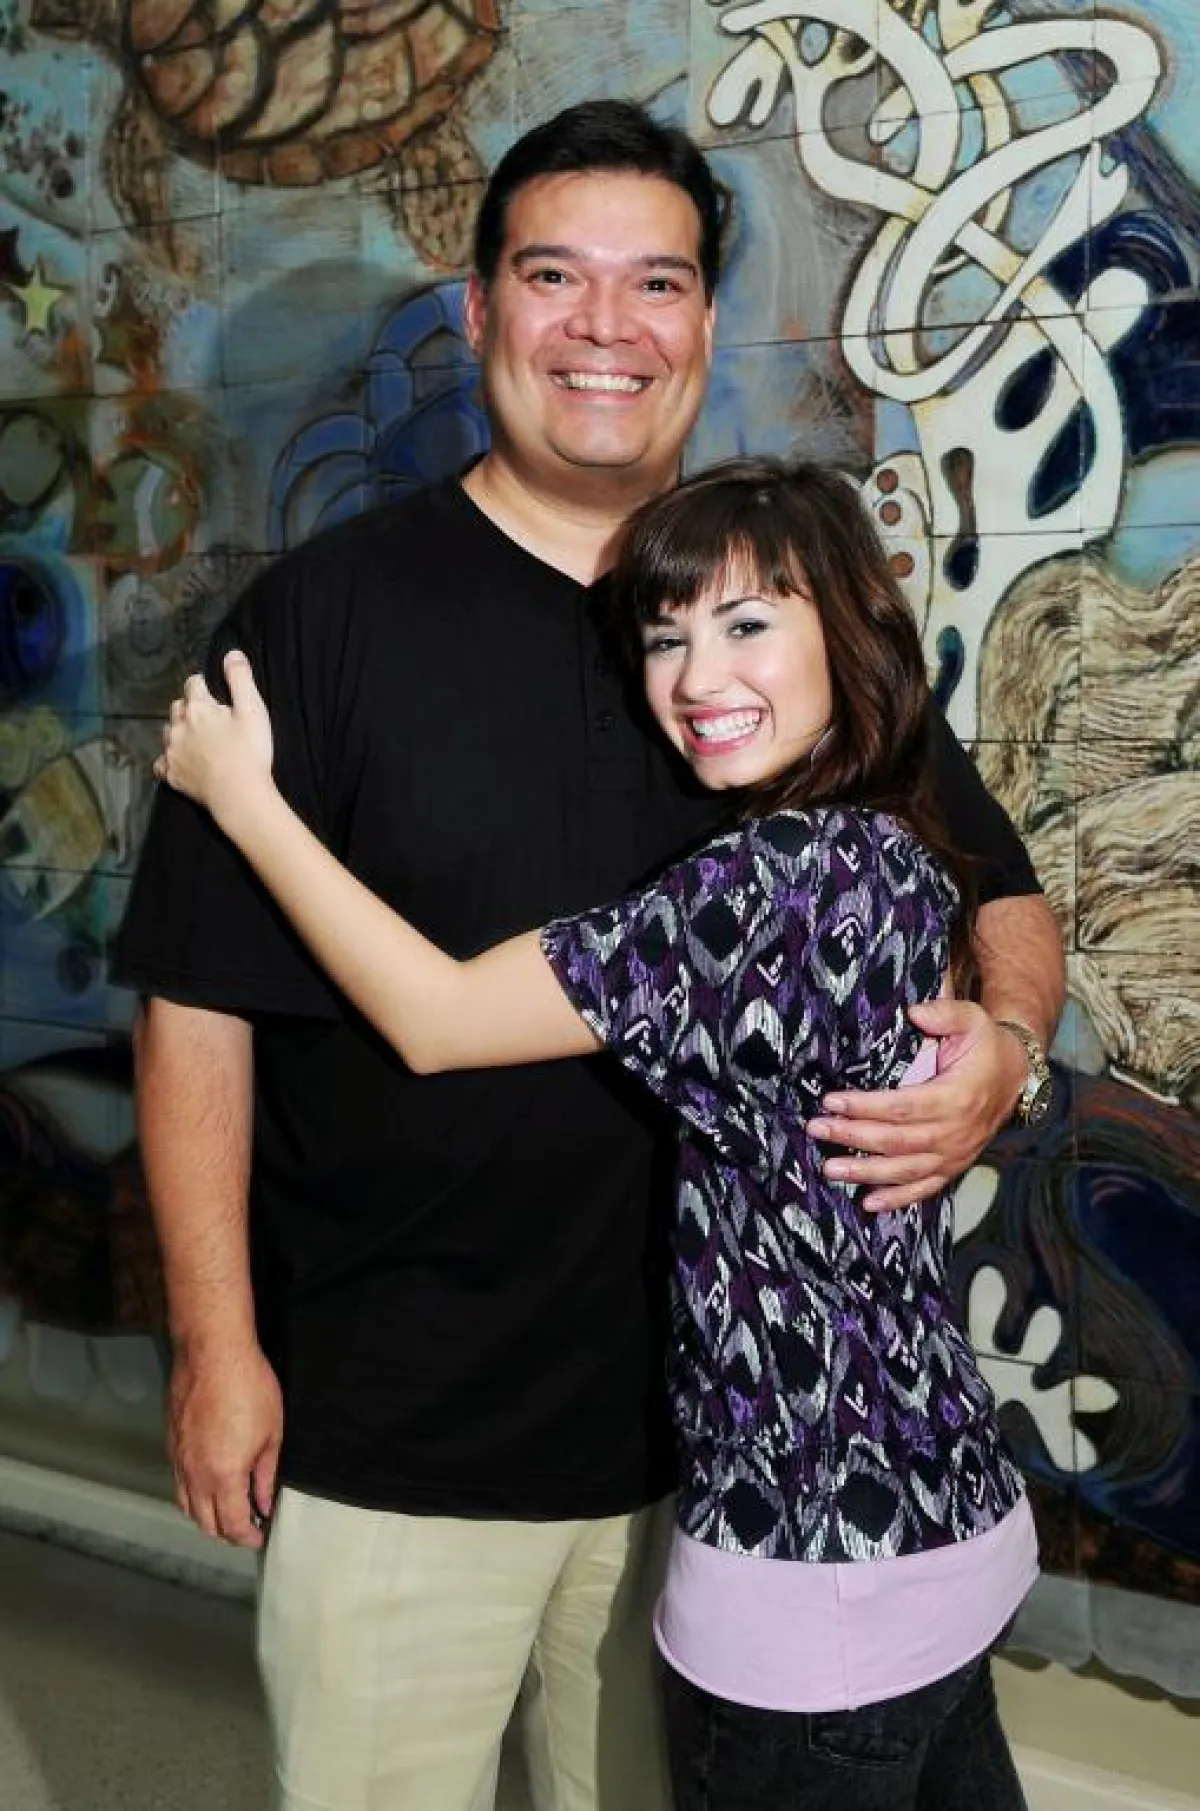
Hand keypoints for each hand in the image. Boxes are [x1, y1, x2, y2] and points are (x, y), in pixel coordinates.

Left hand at [155, 651, 272, 824]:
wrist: (239, 795)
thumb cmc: (250, 751)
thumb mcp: (253, 710)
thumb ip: (240, 679)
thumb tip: (231, 653)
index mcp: (198, 708)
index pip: (193, 684)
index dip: (205, 686)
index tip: (217, 695)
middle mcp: (178, 726)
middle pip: (178, 707)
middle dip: (190, 708)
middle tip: (211, 719)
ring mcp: (171, 752)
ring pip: (168, 733)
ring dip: (179, 732)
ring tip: (197, 741)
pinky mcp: (171, 775)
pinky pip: (162, 763)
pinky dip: (169, 760)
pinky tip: (181, 762)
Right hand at [167, 1341, 282, 1548]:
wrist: (212, 1352)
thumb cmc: (249, 1387)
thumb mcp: (272, 1432)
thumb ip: (266, 1475)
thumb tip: (263, 1504)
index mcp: (224, 1476)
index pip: (231, 1524)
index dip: (247, 1536)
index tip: (259, 1535)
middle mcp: (195, 1475)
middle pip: (205, 1522)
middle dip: (227, 1532)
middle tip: (246, 1526)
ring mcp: (178, 1460)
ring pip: (187, 1506)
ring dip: (207, 1516)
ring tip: (228, 1510)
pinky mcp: (170, 1443)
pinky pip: (178, 1483)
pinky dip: (192, 1495)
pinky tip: (208, 1485)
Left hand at [807, 1000, 1027, 1211]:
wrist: (1016, 1076)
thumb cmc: (986, 1047)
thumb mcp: (972, 1019)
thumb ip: (945, 1012)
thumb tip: (914, 1012)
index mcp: (955, 1097)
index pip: (901, 1106)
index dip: (864, 1106)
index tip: (831, 1101)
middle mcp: (955, 1132)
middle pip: (896, 1141)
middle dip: (852, 1137)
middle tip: (817, 1129)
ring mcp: (954, 1154)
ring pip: (905, 1170)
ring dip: (865, 1173)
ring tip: (830, 1169)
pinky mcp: (953, 1166)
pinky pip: (925, 1189)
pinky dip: (897, 1199)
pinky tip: (868, 1203)